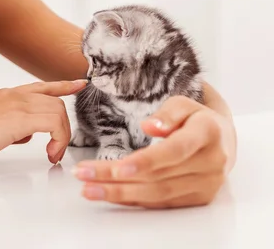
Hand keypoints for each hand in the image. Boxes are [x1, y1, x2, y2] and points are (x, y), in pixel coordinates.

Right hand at [0, 80, 86, 169]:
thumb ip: (5, 126)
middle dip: (63, 125)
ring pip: (57, 110)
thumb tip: (21, 134)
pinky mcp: (18, 118)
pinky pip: (54, 123)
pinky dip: (59, 140)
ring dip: (61, 136)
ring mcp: (15, 103)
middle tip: (58, 147)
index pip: (40, 87)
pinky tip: (49, 154)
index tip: (77, 84)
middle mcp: (11, 95)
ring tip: (52, 154)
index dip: (62, 86)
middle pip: (54, 100)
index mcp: (2, 95)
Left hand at [73, 96, 228, 208]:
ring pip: (156, 193)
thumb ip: (167, 113)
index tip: (120, 167)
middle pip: (158, 175)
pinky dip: (131, 200)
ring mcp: (205, 185)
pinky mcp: (196, 199)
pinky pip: (159, 203)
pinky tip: (108, 195)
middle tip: (83, 174)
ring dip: (118, 193)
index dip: (147, 161)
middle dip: (116, 177)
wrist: (222, 141)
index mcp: (208, 134)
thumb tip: (149, 127)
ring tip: (88, 189)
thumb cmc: (195, 118)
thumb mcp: (183, 103)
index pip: (175, 150)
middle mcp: (210, 163)